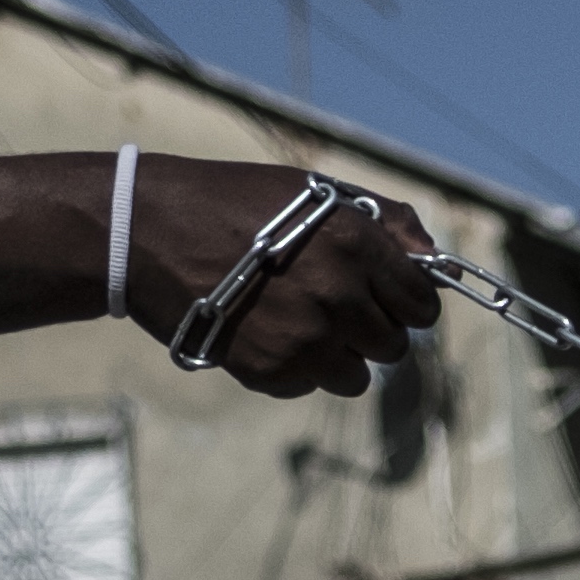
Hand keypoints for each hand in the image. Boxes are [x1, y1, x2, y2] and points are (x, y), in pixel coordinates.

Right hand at [123, 158, 441, 399]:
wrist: (146, 235)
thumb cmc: (233, 204)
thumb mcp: (313, 193)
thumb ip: (385, 222)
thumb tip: (433, 255)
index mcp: (355, 245)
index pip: (422, 302)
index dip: (407, 300)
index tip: (388, 296)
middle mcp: (338, 297)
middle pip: (394, 345)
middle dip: (371, 327)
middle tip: (332, 304)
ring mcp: (306, 341)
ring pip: (357, 377)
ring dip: (337, 355)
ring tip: (296, 320)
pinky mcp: (272, 373)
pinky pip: (309, 386)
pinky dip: (294, 368)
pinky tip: (263, 330)